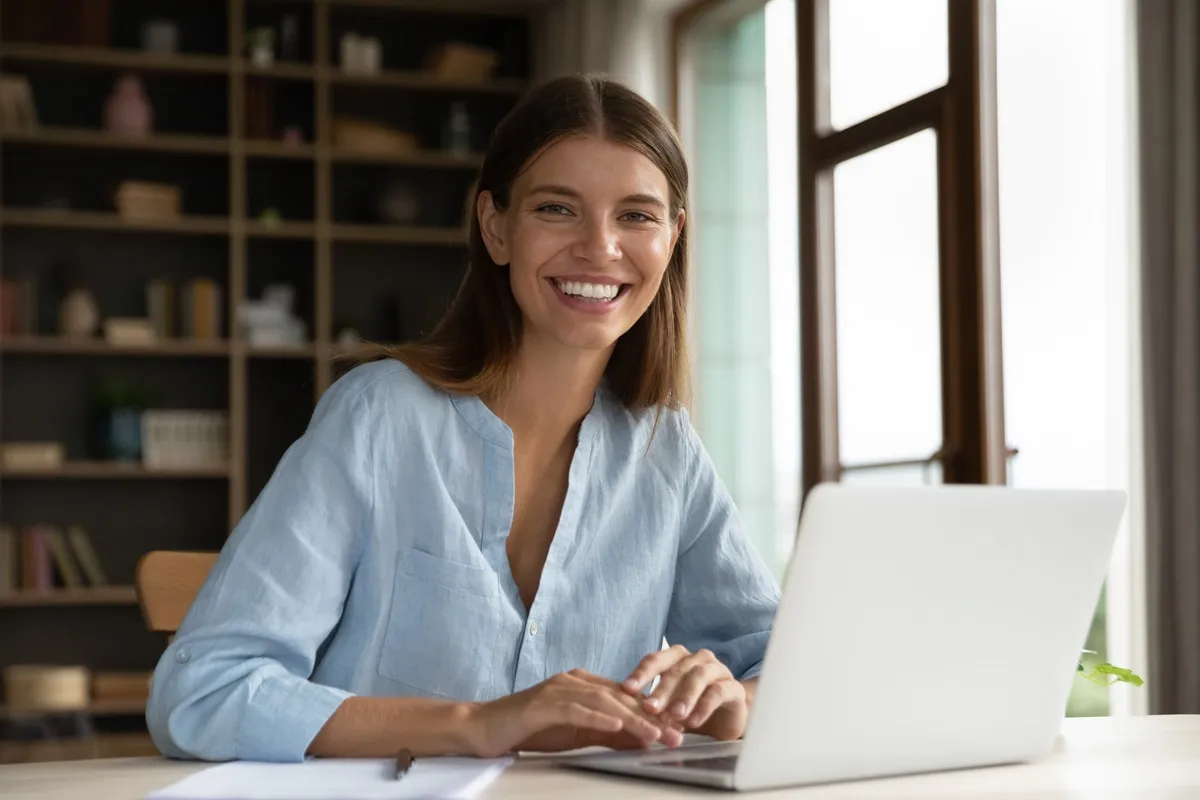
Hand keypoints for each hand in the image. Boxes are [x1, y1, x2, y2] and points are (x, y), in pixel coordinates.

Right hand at [465, 669, 684, 756]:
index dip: (653, 712)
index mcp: (582, 684)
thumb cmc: (528, 730)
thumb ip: (607, 733)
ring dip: (632, 718)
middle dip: (651, 716)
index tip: (678, 728)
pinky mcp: (542, 703)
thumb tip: (642, 740)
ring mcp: (558, 689)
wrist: (484, 728)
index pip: (626, 696)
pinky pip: (576, 708)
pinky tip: (616, 723)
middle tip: (676, 733)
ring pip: (603, 701)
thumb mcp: (576, 734)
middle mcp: (574, 680)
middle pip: (620, 697)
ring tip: (655, 732)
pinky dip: (598, 716)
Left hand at [622, 645, 749, 740]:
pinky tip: (693, 721)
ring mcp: (717, 670)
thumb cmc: (691, 708)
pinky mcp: (733, 688)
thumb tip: (621, 711)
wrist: (727, 719)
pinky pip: (718, 692)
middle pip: (676, 669)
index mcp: (677, 658)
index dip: (641, 673)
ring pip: (698, 677)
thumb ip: (651, 704)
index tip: (626, 689)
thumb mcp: (667, 705)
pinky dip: (704, 706)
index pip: (655, 659)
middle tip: (649, 707)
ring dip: (684, 696)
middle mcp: (697, 659)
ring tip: (674, 715)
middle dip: (661, 689)